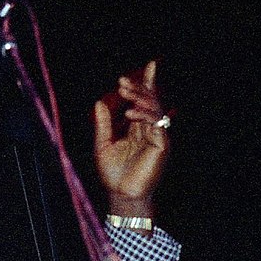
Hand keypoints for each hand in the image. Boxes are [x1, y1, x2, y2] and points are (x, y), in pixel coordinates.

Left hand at [93, 60, 169, 217]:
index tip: (149, 64)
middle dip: (138, 88)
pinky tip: (130, 113)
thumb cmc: (113, 174)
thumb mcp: (103, 144)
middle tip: (122, 81)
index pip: (144, 102)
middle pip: (150, 101)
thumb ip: (103, 124)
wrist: (121, 196)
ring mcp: (157, 137)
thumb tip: (99, 102)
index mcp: (138, 129)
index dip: (147, 83)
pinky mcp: (162, 145)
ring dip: (140, 97)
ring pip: (154, 109)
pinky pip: (156, 124)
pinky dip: (144, 115)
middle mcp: (150, 130)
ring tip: (124, 91)